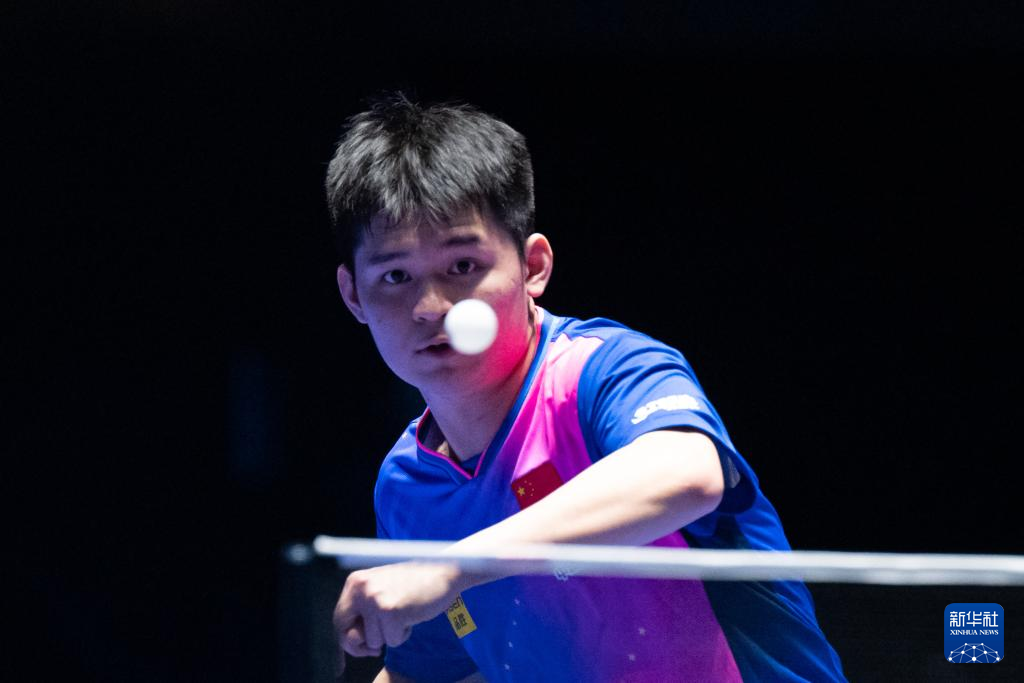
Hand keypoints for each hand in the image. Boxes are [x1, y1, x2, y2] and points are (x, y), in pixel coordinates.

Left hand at [333, 561, 464, 671]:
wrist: (443, 571)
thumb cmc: (414, 584)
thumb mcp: (381, 591)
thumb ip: (364, 613)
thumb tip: (352, 642)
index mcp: (355, 581)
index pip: (339, 619)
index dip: (348, 638)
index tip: (359, 647)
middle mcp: (361, 588)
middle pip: (350, 635)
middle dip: (364, 644)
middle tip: (382, 638)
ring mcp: (375, 600)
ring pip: (374, 641)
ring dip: (391, 634)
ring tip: (404, 613)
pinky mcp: (390, 611)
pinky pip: (392, 641)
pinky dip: (404, 634)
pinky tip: (411, 615)